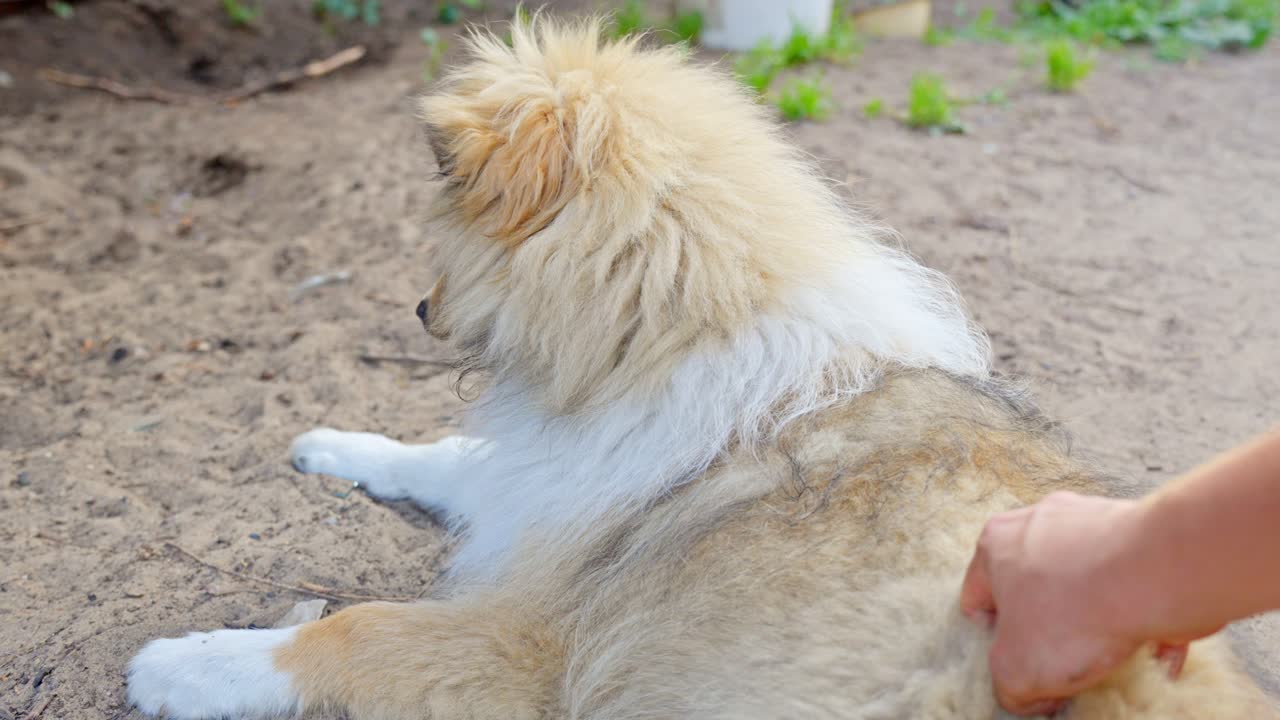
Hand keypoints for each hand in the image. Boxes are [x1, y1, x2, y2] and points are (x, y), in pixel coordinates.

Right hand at [959, 492, 1181, 715]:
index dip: (995, 644)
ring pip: (1087, 591)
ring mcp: (1091, 525)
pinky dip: (1142, 623)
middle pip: (1034, 594)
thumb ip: (1008, 688)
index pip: (977, 600)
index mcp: (995, 544)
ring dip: (1097, 631)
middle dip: (1051, 636)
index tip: (1020, 667)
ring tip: (1114, 665)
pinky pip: (1134, 590)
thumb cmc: (1077, 612)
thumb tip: (1029, 695)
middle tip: (1067, 671)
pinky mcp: (1139, 536)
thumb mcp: (1016, 672)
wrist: (1160, 575)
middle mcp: (1039, 525)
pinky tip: (1154, 655)